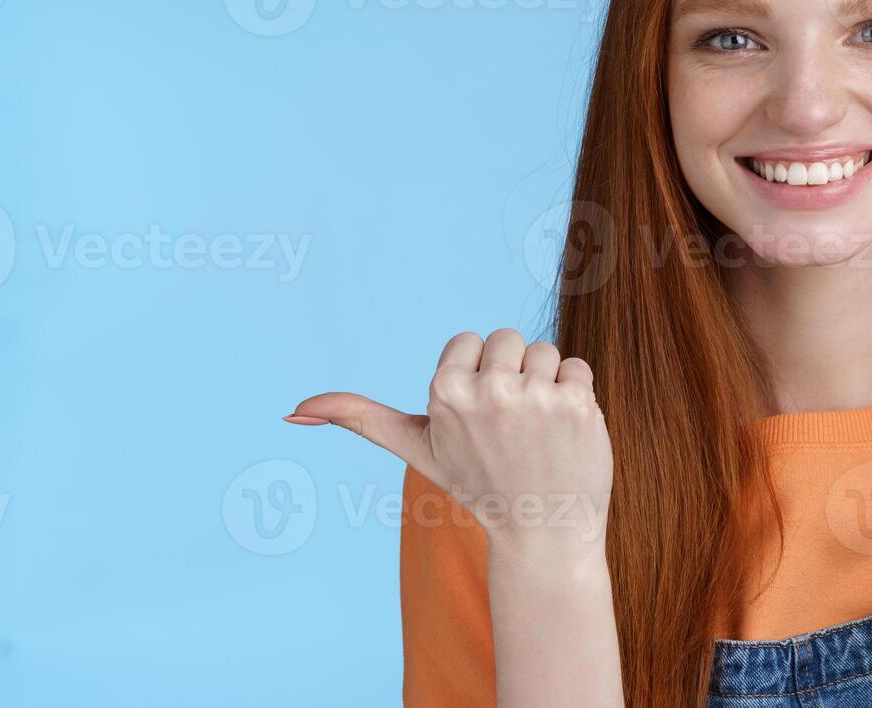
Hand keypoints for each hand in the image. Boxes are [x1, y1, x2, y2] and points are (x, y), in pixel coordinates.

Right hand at [285, 328, 613, 546]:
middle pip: (508, 339)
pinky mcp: (578, 403)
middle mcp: (489, 391)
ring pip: (545, 352)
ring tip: (538, 432)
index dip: (476, 377)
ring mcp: (536, 397)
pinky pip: (578, 367)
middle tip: (511, 428)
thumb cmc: (479, 485)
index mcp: (443, 392)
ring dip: (546, 386)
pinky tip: (566, 432)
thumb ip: (362, 419)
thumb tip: (293, 411)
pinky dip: (577, 395)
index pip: (470, 341)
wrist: (542, 533)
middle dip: (512, 375)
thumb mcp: (417, 449)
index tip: (478, 419)